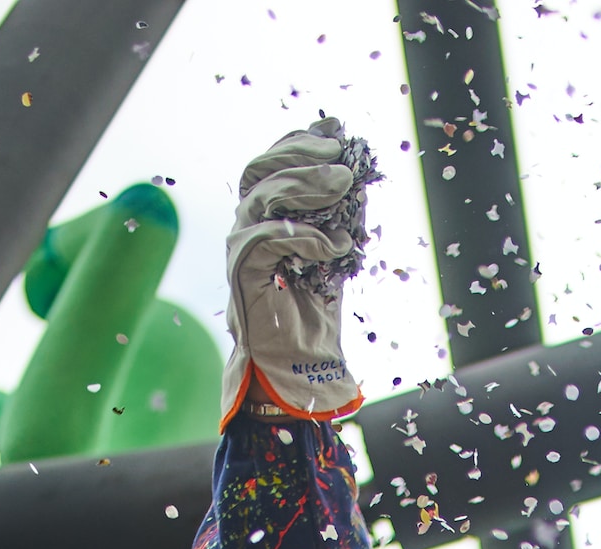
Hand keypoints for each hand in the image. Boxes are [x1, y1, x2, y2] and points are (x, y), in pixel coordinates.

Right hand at [223, 121, 375, 426]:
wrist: (300, 363)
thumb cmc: (315, 313)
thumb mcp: (335, 256)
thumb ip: (340, 219)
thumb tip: (359, 181)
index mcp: (265, 215)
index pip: (275, 164)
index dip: (301, 143)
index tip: (335, 132)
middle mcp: (247, 224)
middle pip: (262, 170)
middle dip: (302, 156)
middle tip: (341, 159)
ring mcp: (241, 245)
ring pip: (263, 195)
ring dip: (307, 185)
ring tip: (344, 186)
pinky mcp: (243, 270)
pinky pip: (269, 237)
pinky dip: (306, 236)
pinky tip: (335, 244)